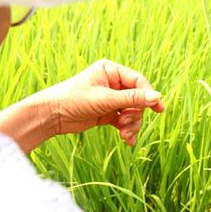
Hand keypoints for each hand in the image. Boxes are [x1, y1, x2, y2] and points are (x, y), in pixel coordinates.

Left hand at [35, 59, 164, 145]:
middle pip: (138, 100)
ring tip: (124, 134)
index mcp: (111, 71)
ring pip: (133, 112)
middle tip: (126, 124)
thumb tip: (157, 97)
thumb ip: (132, 99)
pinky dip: (127, 130)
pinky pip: (125, 122)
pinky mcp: (108, 113)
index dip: (149, 95)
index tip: (158, 109)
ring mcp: (111, 99)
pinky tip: (126, 140)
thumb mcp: (106, 99)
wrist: (51, 116)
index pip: (138, 82)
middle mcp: (113, 83)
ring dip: (132, 125)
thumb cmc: (74, 100)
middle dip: (135, 114)